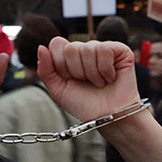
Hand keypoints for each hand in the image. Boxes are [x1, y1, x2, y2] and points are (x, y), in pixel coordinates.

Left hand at [40, 37, 161, 161]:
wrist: (108, 117)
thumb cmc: (85, 105)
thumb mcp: (58, 90)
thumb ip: (45, 70)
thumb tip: (41, 47)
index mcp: (69, 56)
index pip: (56, 44)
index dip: (61, 65)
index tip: (70, 79)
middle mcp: (85, 49)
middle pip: (71, 48)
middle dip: (77, 71)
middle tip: (86, 83)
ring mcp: (103, 48)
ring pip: (88, 48)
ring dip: (92, 73)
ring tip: (99, 83)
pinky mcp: (120, 50)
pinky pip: (104, 50)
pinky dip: (106, 69)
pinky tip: (110, 78)